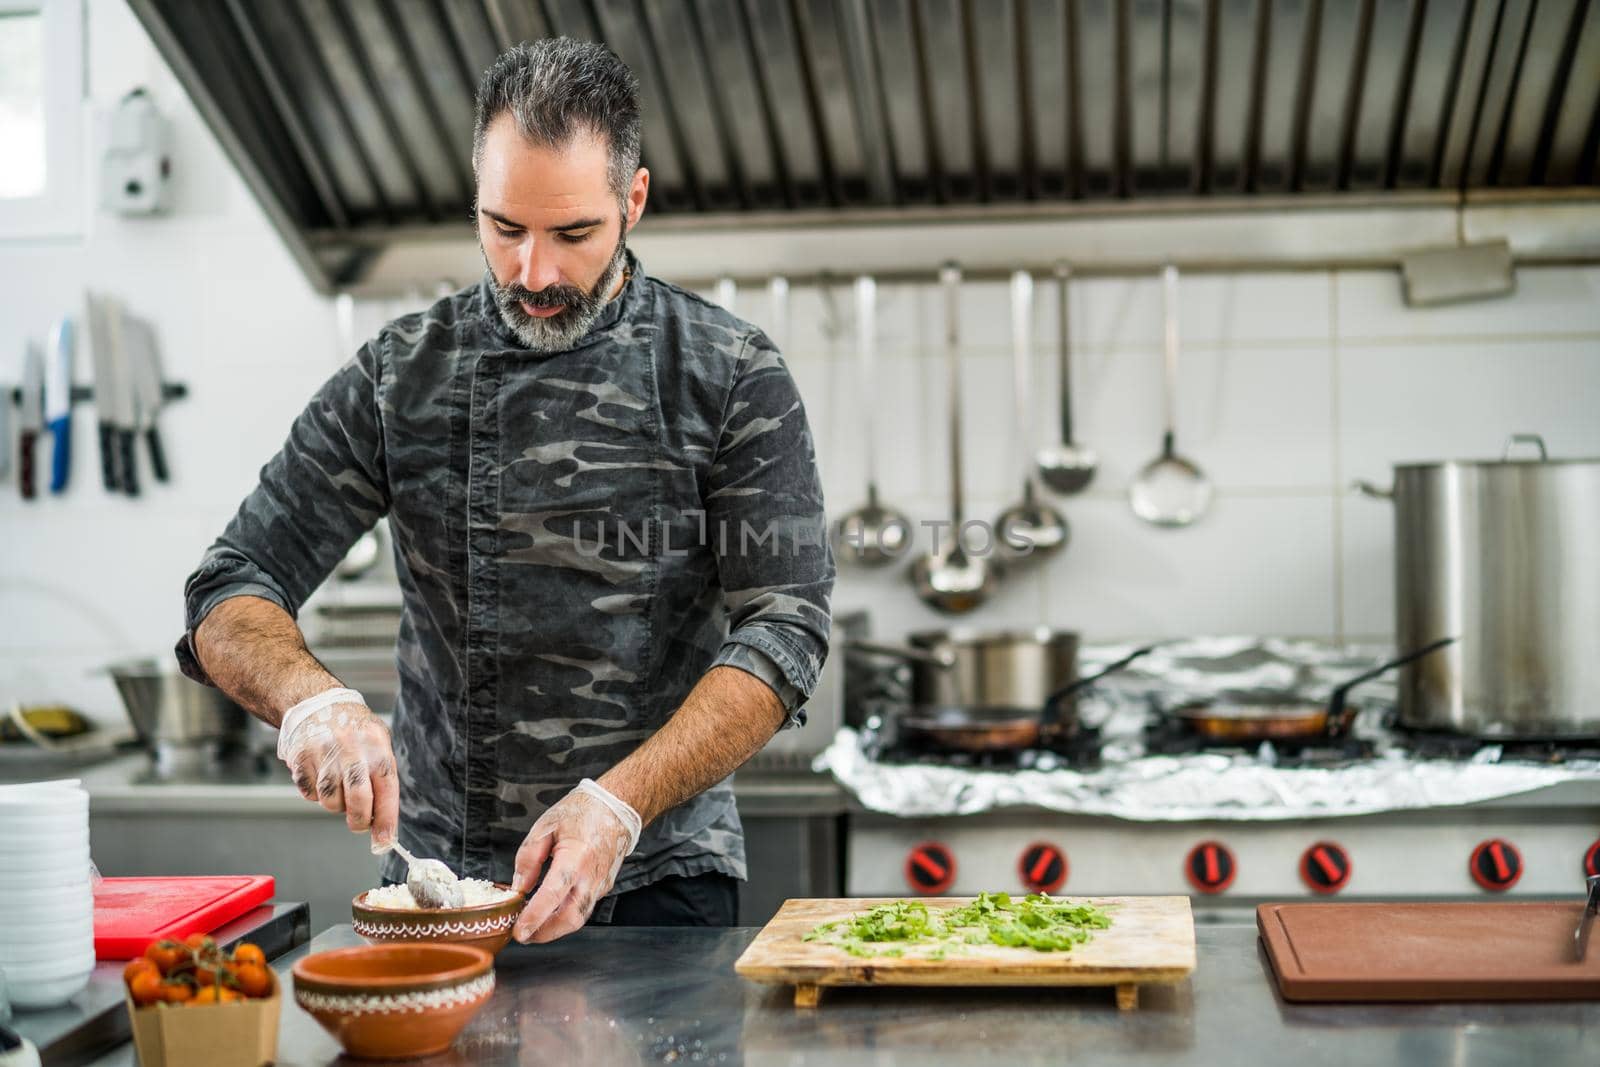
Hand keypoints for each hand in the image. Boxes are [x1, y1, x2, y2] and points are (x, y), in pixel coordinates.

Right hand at [277, 694, 397, 844]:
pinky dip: (316, 793)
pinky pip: (310, 793)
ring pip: (330, 802)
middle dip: (359, 820)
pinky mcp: (300, 759)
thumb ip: (382, 780)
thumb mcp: (379, 743)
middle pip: (358, 800)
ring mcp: (323, 754)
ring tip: (339, 787)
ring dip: (336, 804)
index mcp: (377, 747)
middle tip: (359, 823)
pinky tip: (321, 776)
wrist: (317, 703)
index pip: (386, 790)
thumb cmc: (355, 730)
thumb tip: (385, 827)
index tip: (384, 842)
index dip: (386, 820)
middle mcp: (351, 749)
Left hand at [511, 780, 640, 943]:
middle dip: (544, 933)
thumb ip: (529, 857)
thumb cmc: (582, 812)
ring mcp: (601, 884)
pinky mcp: (603, 887)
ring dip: (555, 928)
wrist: (616, 807)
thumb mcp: (546, 826)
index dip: (534, 916)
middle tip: (523, 935)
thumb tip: (519, 886)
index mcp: (576, 857)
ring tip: (533, 926)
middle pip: (570, 918)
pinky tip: (550, 910)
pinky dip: (565, 915)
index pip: (553, 895)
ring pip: (579, 918)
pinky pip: (584, 908)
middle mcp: (591, 876)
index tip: (519, 930)